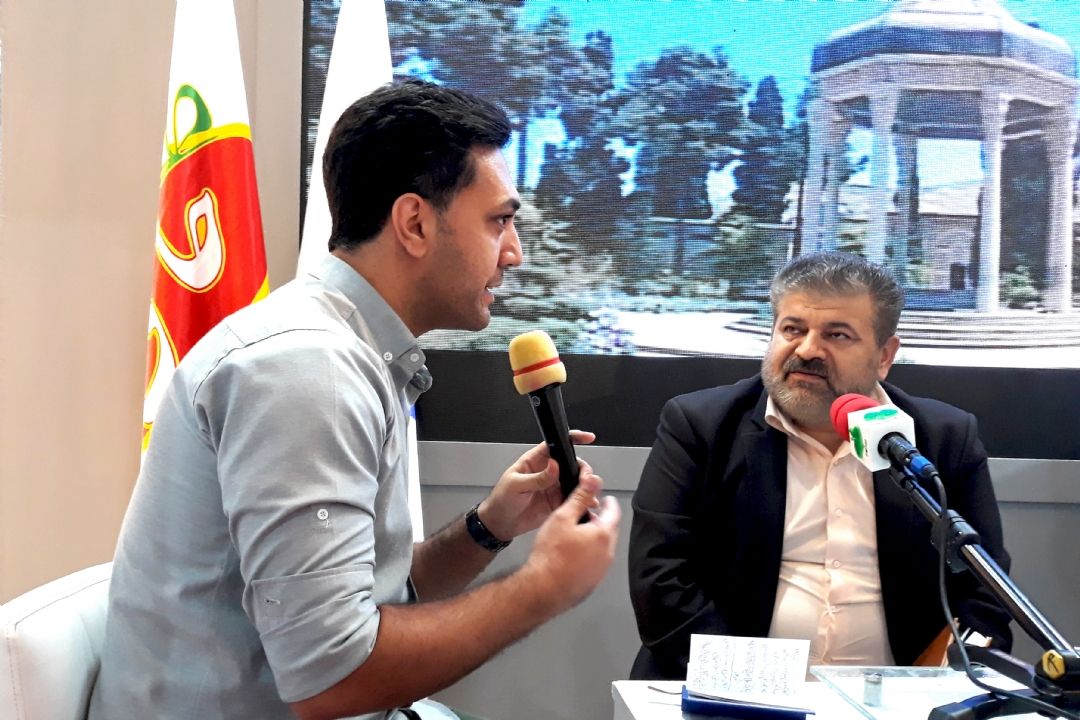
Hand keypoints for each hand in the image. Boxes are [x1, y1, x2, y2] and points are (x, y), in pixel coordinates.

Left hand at [477, 429, 595, 540]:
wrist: (500, 524)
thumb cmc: (501, 499)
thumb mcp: (516, 485)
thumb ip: (536, 477)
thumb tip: (554, 466)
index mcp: (535, 461)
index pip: (555, 445)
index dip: (572, 439)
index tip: (586, 438)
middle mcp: (547, 472)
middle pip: (570, 463)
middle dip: (582, 468)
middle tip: (585, 477)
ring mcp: (553, 487)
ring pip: (574, 480)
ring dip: (585, 484)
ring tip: (588, 491)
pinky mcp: (556, 502)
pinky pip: (573, 498)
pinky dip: (582, 500)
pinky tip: (587, 503)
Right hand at [519, 472, 620, 612]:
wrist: (542, 589)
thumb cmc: (550, 555)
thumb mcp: (562, 517)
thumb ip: (580, 497)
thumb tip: (593, 480)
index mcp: (603, 535)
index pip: (614, 512)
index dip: (610, 503)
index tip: (607, 499)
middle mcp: (607, 554)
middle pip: (609, 531)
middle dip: (601, 521)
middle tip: (588, 516)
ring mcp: (600, 571)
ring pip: (602, 548)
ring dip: (594, 540)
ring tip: (575, 536)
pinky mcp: (591, 583)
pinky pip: (594, 564)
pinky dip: (588, 556)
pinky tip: (571, 556)